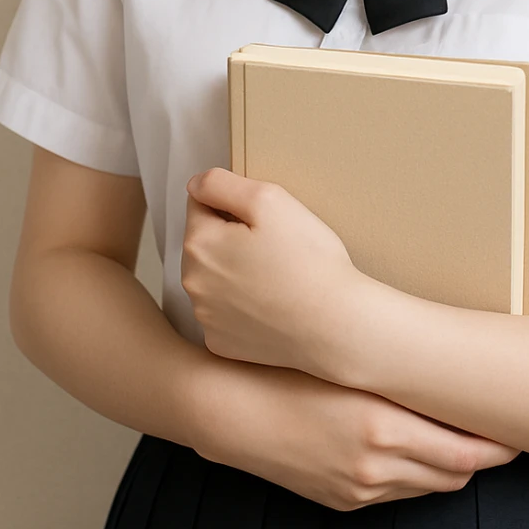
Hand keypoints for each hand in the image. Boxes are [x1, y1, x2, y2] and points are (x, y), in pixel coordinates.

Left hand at [181, 168, 364, 377]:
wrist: (334, 326)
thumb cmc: (308, 261)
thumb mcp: (270, 199)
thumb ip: (222, 184)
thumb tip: (196, 184)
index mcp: (200, 243)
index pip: (201, 203)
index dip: (235, 203)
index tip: (264, 218)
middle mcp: (193, 283)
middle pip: (205, 242)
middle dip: (232, 237)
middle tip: (276, 245)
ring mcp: (206, 318)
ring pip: (214, 278)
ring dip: (235, 271)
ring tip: (277, 275)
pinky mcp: (221, 344)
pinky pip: (225, 313)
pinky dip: (242, 305)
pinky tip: (272, 304)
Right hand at [190, 358, 520, 512]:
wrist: (232, 411)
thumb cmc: (288, 374)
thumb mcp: (351, 367)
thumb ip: (402, 378)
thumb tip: (447, 379)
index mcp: (382, 428)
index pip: (465, 451)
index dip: (497, 444)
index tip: (514, 428)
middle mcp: (375, 466)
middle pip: (455, 474)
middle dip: (482, 457)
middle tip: (498, 430)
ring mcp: (359, 489)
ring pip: (430, 487)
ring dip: (451, 467)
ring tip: (463, 437)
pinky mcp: (343, 502)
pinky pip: (398, 495)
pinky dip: (417, 476)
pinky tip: (417, 449)